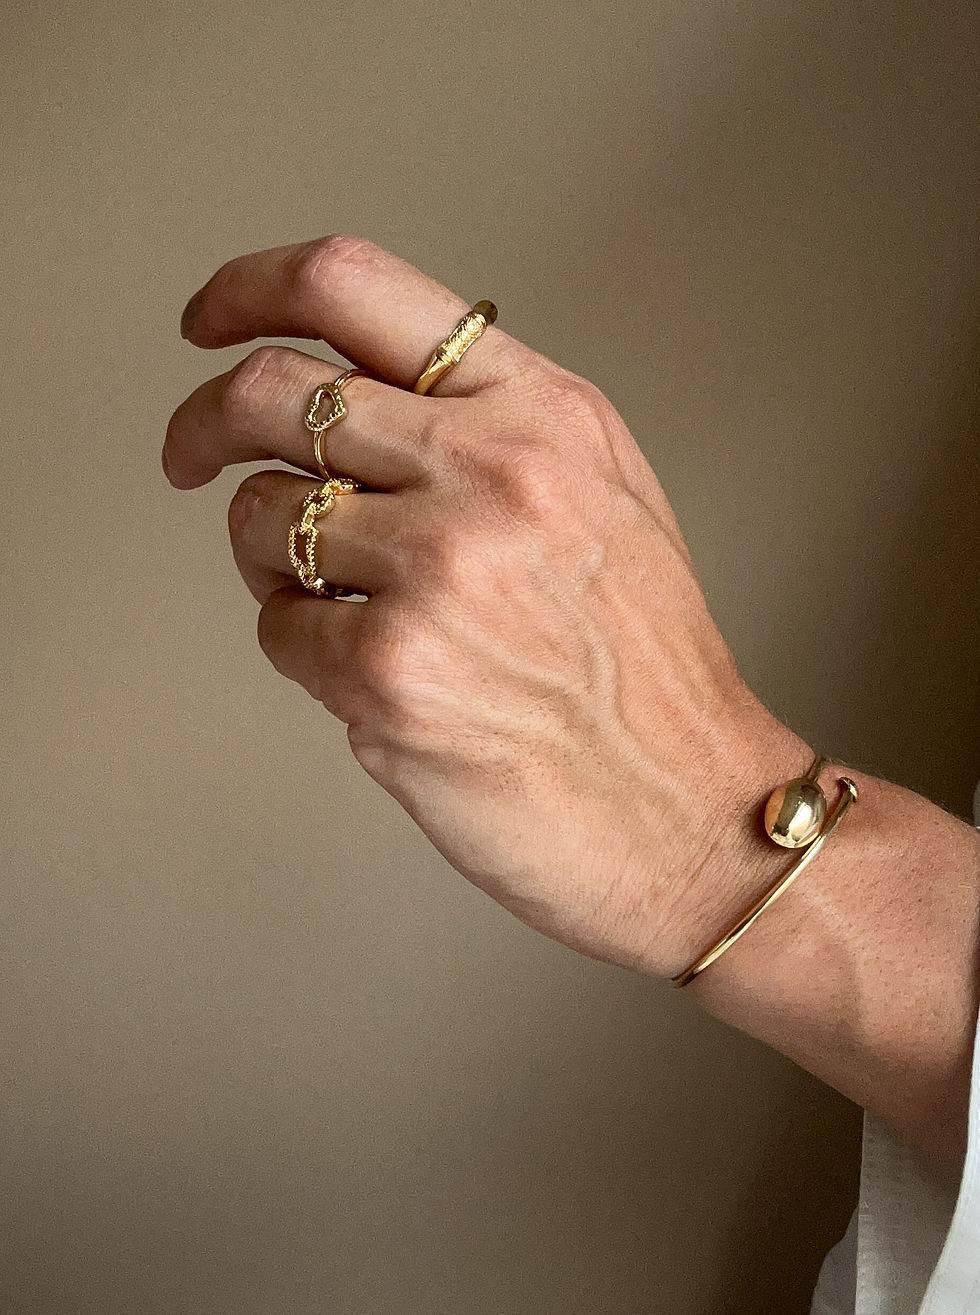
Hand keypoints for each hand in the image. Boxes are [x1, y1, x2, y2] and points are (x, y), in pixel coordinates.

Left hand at [165, 235, 807, 976]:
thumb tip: (356, 391)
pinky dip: (304, 646)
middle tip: (193, 458)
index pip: (353, 287)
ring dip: (269, 558)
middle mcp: (490, 472)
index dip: (250, 289)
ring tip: (337, 598)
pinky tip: (374, 671)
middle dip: (203, 425)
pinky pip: (279, 627)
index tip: (209, 323)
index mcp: (542, 413)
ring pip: (259, 516)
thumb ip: (494, 423)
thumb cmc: (649, 666)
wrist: (695, 807)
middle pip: (271, 393)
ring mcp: (438, 570)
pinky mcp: (391, 671)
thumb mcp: (604, 494)